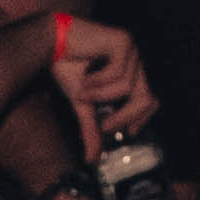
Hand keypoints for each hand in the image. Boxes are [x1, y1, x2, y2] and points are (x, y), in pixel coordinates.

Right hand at [46, 11, 149, 148]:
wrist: (49, 42)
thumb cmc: (66, 66)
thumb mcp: (82, 104)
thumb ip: (91, 128)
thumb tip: (91, 158)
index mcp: (130, 71)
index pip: (149, 98)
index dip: (143, 117)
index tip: (130, 133)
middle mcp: (134, 60)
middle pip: (147, 97)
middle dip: (125, 116)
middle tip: (104, 127)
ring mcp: (131, 49)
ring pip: (128, 88)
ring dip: (101, 96)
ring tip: (82, 91)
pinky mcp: (123, 41)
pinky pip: (118, 73)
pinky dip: (99, 82)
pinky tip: (85, 76)